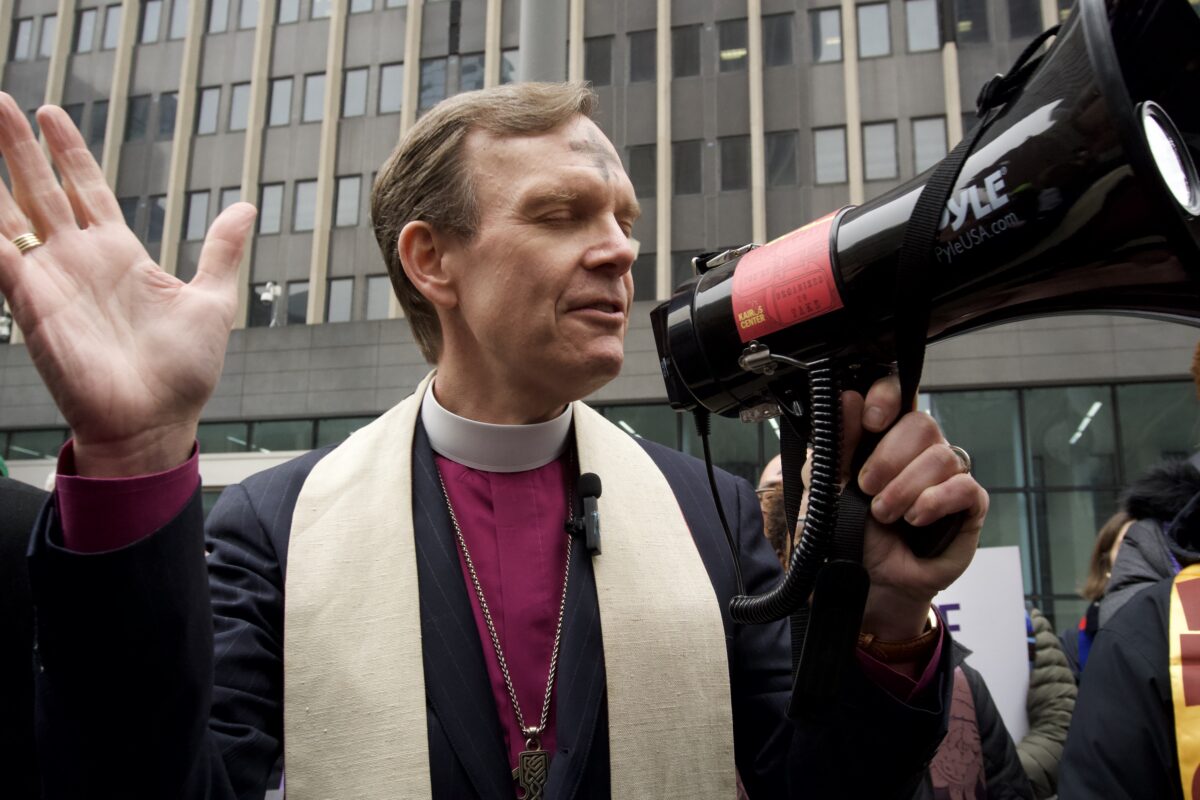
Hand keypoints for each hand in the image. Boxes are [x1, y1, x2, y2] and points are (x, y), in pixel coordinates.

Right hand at [0, 96, 255, 475]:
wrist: (157, 424)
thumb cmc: (184, 372)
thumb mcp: (212, 300)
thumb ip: (221, 251)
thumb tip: (247, 206)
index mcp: (121, 255)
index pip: (87, 190)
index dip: (68, 153)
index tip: (50, 112)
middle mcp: (80, 262)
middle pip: (42, 190)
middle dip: (19, 146)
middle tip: (0, 100)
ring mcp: (52, 282)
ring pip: (12, 214)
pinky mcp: (32, 307)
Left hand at [841, 376, 986, 641]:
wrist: (866, 584)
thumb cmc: (848, 535)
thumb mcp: (827, 489)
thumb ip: (836, 445)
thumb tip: (847, 399)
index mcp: (884, 439)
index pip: (899, 395)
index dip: (888, 396)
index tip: (871, 419)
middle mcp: (919, 453)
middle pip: (922, 424)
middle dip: (888, 458)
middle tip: (867, 489)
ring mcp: (946, 478)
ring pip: (941, 455)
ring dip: (905, 487)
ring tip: (886, 515)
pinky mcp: (968, 507)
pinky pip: (965, 486)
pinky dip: (936, 500)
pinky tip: (916, 518)